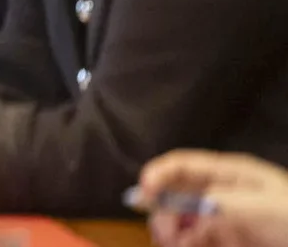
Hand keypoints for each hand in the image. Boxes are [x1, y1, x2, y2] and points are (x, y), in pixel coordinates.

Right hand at [141, 151, 287, 246]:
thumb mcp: (261, 206)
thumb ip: (220, 202)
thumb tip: (183, 203)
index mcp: (230, 173)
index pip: (182, 165)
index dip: (157, 174)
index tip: (143, 194)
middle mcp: (221, 191)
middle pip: (175, 192)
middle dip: (162, 210)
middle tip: (163, 233)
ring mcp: (224, 216)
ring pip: (181, 219)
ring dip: (172, 231)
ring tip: (176, 244)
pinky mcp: (228, 239)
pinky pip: (195, 238)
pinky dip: (186, 242)